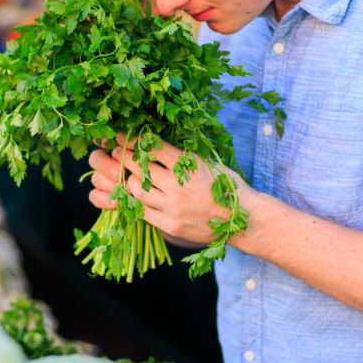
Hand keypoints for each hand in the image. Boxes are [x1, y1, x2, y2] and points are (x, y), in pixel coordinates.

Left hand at [86, 136, 240, 244]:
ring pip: (136, 189)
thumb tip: (152, 142)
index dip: (133, 140)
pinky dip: (135, 201)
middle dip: (124, 157)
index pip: (153, 147)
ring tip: (126, 175)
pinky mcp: (170, 225)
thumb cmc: (228, 186)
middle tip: (117, 152)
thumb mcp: (208, 163)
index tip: (122, 137)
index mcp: (190, 165)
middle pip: (139, 167)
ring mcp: (173, 208)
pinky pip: (142, 211)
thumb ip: (183, 155)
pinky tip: (134, 195)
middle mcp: (179, 185)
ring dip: (128, 180)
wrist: (244, 220)